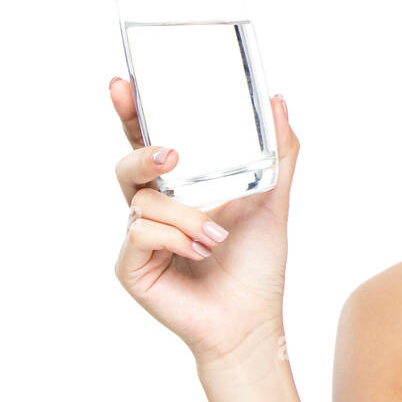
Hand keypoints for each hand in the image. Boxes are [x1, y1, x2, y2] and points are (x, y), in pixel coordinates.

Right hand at [109, 77, 299, 369]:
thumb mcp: (273, 198)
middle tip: (171, 154)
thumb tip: (277, 102)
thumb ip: (277, 152)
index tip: (124, 83)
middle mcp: (155, 206)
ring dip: (185, 216)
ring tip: (216, 236)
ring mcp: (140, 236)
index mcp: (181, 186)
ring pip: (142, 201)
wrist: (252, 318)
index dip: (131, 112)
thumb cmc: (257, 262)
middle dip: (144, 154)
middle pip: (129, 164)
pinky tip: (199, 251)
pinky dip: (174, 238)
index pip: (149, 140)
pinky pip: (140, 233)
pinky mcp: (131, 265)